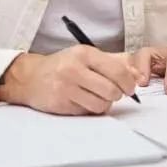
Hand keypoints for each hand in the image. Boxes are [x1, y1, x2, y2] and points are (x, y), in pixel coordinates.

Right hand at [0, 45, 139, 114]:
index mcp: (84, 54)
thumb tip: (136, 74)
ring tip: (96, 96)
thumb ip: (112, 62)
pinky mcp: (61, 104)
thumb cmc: (62, 65)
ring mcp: (66, 88)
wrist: (30, 78)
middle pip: (112, 91)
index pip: (117, 70)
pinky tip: (82, 101)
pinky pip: (87, 112)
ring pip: (101, 105)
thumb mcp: (85, 56)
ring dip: (104, 104)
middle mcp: (74, 69)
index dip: (128, 82)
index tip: (130, 87)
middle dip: (117, 95)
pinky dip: (90, 109)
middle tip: (113, 93)